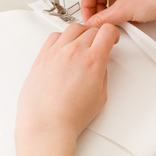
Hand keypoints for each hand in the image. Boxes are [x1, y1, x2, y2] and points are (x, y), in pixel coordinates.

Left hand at [13, 23, 118, 155]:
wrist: (46, 126)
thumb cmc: (70, 117)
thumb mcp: (100, 96)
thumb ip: (102, 75)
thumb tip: (100, 65)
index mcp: (93, 61)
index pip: (107, 31)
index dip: (113, 34)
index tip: (112, 39)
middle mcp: (75, 52)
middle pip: (91, 30)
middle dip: (98, 37)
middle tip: (97, 47)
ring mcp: (57, 52)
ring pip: (73, 29)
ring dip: (81, 34)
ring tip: (81, 46)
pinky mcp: (42, 57)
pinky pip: (54, 36)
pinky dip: (63, 39)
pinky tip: (64, 48)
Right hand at [81, 0, 155, 27]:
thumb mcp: (123, 10)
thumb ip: (103, 19)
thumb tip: (93, 23)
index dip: (87, 6)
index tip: (89, 19)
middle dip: (100, 7)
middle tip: (101, 21)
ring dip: (112, 6)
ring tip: (117, 19)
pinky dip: (124, 4)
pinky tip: (129, 14)